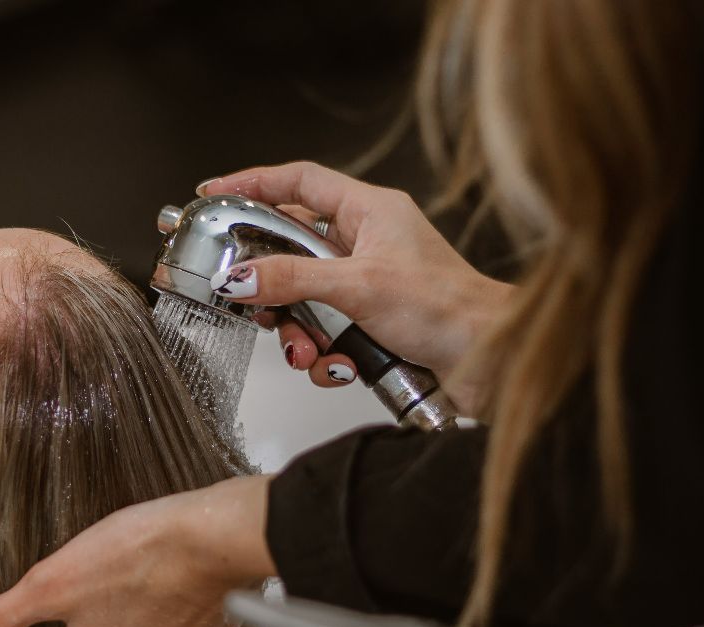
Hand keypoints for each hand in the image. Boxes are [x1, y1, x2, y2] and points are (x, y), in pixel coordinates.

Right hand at [200, 161, 510, 405]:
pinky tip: (339, 367)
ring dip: (298, 332)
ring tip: (307, 351)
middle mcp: (368, 242)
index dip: (253, 183)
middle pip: (291, 250)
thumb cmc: (449, 309)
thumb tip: (240, 277)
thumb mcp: (358, 287)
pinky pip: (325, 335)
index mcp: (370, 211)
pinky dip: (324, 357)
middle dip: (272, 287)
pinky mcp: (371, 323)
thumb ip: (292, 280)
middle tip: (251, 302)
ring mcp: (368, 284)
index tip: (213, 194)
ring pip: (304, 301)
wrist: (490, 361)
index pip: (299, 182)